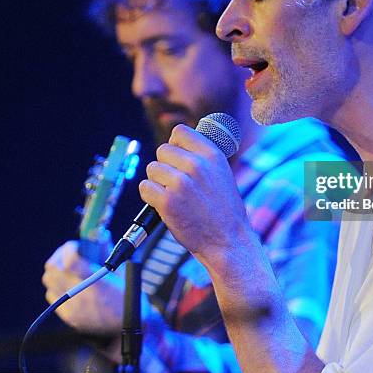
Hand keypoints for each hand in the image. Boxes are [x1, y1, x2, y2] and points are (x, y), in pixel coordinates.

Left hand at [42, 241, 123, 334]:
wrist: (126, 328)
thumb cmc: (128, 299)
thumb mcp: (122, 272)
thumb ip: (108, 252)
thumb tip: (99, 234)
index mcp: (96, 283)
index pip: (70, 260)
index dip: (69, 248)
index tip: (77, 245)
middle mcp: (80, 296)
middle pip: (52, 269)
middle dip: (60, 256)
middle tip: (72, 253)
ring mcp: (71, 308)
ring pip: (48, 281)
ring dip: (57, 271)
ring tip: (71, 269)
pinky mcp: (67, 316)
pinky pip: (52, 296)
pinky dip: (57, 286)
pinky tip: (71, 284)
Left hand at [140, 124, 254, 268]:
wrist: (227, 240)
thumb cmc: (223, 209)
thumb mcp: (222, 173)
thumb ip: (202, 157)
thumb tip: (178, 144)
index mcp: (212, 154)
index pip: (180, 132)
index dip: (174, 144)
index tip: (177, 157)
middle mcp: (197, 165)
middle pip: (162, 150)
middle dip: (165, 165)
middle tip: (176, 183)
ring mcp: (181, 183)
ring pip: (152, 169)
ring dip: (157, 182)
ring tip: (174, 195)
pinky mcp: (167, 201)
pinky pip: (145, 187)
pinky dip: (150, 196)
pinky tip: (164, 204)